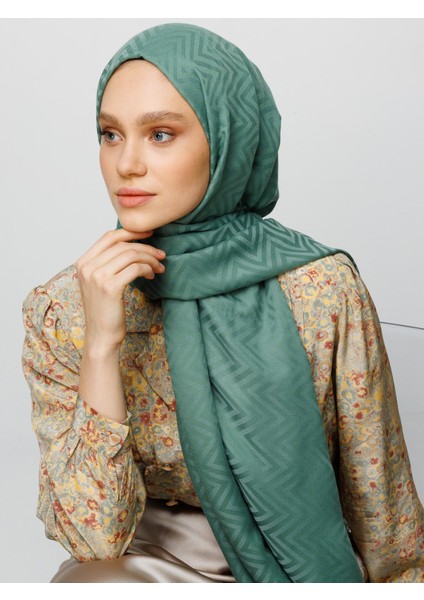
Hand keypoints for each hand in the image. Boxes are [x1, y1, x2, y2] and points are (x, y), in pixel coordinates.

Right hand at [74, 228, 165, 350]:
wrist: (101, 336)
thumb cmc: (105, 310)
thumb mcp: (100, 282)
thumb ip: (108, 263)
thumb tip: (132, 245)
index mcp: (83, 262)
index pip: (109, 237)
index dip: (131, 232)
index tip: (149, 234)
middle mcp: (87, 267)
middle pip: (123, 245)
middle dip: (146, 247)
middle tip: (161, 255)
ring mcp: (97, 276)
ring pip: (131, 255)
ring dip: (150, 259)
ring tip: (159, 267)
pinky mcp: (110, 287)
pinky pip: (135, 268)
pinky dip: (147, 269)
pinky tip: (151, 276)